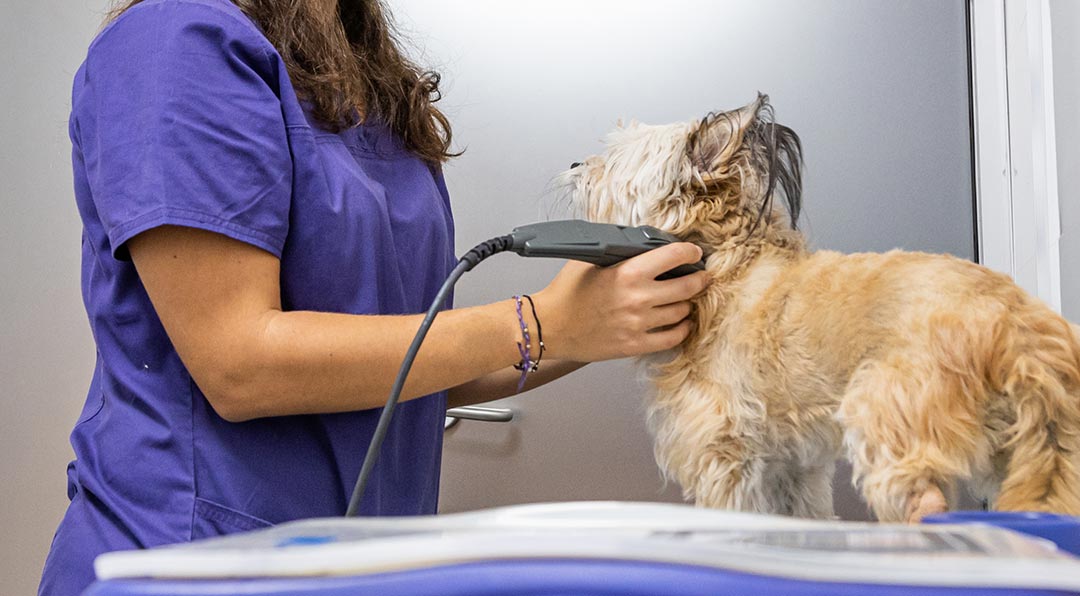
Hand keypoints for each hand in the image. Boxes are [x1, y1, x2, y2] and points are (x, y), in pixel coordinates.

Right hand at [532, 243, 708, 361]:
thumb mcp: (589, 259)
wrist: (549, 326)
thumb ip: (618, 250)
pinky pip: (672, 338)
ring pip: (682, 312)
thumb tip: (640, 240)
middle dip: (700, 279)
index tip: (694, 253)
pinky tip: (680, 323)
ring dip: (688, 304)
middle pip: (688, 286)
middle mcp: (638, 298)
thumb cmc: (566, 292)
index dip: (690, 253)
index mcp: (628, 272)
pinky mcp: (635, 345)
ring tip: (685, 299)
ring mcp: (638, 324)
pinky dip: (682, 329)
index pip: (675, 256)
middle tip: (702, 277)